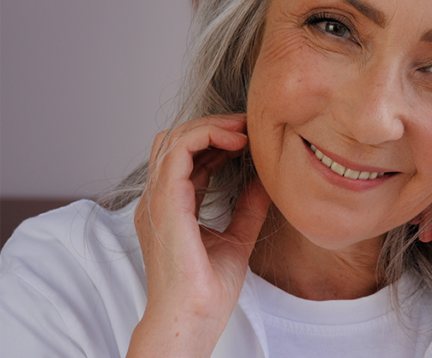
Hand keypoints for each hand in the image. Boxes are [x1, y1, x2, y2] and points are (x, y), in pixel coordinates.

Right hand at [128, 114, 270, 357]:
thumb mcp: (236, 239)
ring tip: (244, 128)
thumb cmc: (208, 290)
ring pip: (173, 139)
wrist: (194, 317)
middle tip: (248, 124)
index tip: (249, 137)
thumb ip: (247, 209)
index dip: (216, 140)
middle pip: (175, 141)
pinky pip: (177, 152)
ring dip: (211, 126)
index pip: (185, 158)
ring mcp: (157, 200)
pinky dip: (206, 136)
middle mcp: (158, 200)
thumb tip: (266, 181)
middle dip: (212, 126)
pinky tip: (236, 141)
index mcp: (170, 208)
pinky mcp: (165, 202)